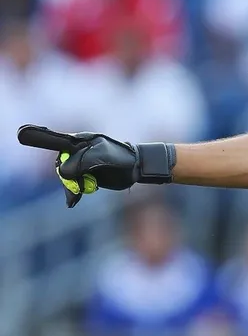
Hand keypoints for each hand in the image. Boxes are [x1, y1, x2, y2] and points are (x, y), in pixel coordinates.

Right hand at [18, 125, 175, 207]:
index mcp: (79, 140)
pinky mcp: (85, 175)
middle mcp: (76, 151)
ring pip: (66, 177)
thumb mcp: (103, 156)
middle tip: (76, 187)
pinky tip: (74, 202)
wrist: (136, 168)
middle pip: (60, 164)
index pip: (55, 138)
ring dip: (70, 187)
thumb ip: (82, 161)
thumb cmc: (122, 157)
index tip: (22, 133)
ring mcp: (80, 164)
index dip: (39, 137)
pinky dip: (73, 193)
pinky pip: (73, 185)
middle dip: (65, 177)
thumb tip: (63, 171)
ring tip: (78, 195)